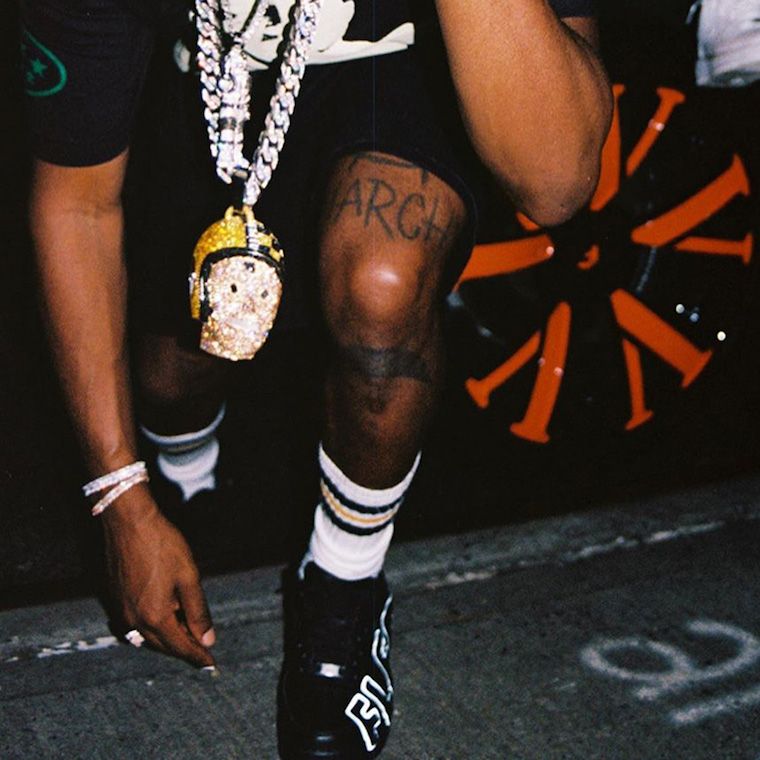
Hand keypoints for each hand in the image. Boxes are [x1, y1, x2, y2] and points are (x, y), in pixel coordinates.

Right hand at [100, 486, 215, 668]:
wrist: (128, 522)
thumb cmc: (161, 545)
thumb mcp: (188, 576)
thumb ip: (197, 610)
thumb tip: (207, 638)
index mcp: (154, 616)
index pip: (180, 646)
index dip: (197, 655)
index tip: (211, 664)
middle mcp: (134, 619)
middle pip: (163, 645)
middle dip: (184, 648)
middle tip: (203, 649)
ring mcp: (122, 610)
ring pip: (149, 636)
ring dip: (169, 637)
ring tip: (189, 632)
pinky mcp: (116, 599)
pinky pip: (138, 624)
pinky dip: (155, 625)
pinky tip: (168, 615)